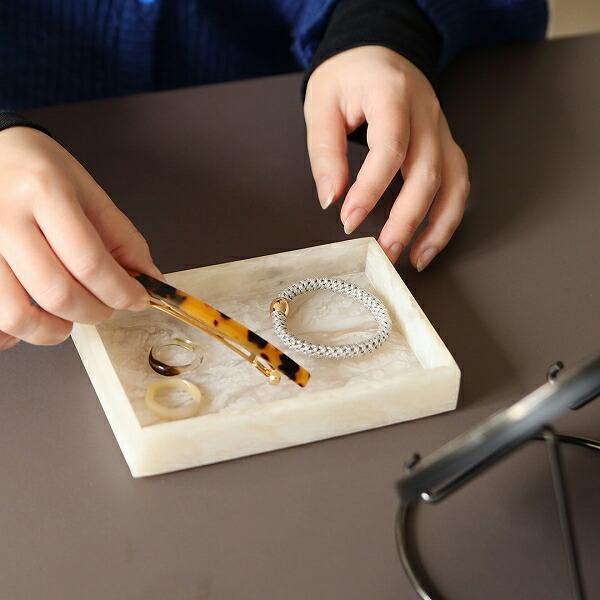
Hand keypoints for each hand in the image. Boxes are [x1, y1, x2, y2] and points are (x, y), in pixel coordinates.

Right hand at [0, 127, 161, 349]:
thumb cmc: (39, 170)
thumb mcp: (89, 192)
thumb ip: (122, 239)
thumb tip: (150, 281)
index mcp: (44, 192)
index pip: (89, 261)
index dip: (121, 291)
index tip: (138, 300)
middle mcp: (4, 218)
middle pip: (57, 292)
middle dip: (94, 312)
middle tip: (105, 307)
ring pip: (15, 314)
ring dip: (53, 330)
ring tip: (67, 320)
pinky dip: (13, 332)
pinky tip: (31, 319)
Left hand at [304, 46, 469, 268]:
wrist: (378, 55)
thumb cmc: (348, 78)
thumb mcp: (321, 104)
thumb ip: (325, 152)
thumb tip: (331, 199)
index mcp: (392, 94)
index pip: (389, 148)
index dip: (370, 190)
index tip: (348, 220)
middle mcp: (426, 113)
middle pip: (427, 172)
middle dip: (406, 220)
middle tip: (383, 254)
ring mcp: (442, 130)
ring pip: (453, 183)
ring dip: (437, 227)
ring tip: (414, 260)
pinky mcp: (446, 146)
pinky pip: (457, 185)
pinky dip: (447, 218)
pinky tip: (428, 243)